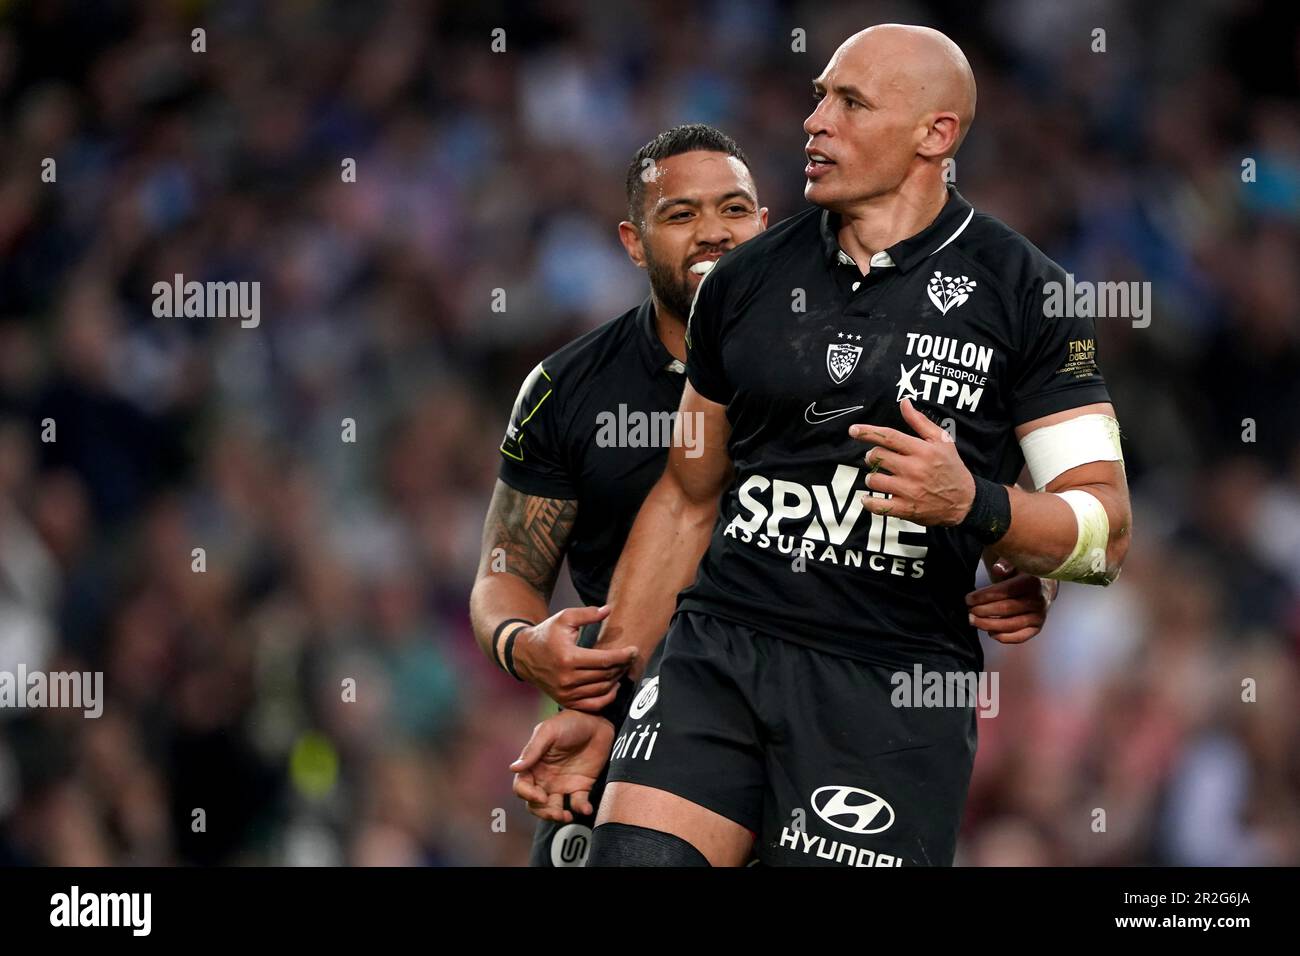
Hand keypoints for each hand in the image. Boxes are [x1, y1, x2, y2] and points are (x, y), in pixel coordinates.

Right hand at [509, 709, 616, 822]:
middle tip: (555, 812)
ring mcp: (562, 784)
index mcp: (533, 765)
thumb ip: (533, 750)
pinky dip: (580, 809)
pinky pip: (578, 803)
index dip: (527, 795)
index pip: (522, 787)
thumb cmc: (569, 722)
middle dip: (542, 812)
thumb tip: (513, 768)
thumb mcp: (548, 731)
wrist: (597, 722)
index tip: (540, 797)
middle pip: (535, 804)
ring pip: (553, 808)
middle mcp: (545, 778)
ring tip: (566, 816)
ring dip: (557, 816)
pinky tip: (585, 809)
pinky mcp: (581, 787)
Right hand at [514, 605, 636, 711]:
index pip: (604, 660)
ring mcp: (566, 693)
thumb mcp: (564, 618)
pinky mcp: (565, 701)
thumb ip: (587, 614)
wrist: (524, 655)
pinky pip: (593, 705)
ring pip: (602, 690)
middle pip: (605, 675)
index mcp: (568, 657)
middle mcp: (567, 679)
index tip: (634, 650)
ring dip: (617, 680)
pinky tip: (614, 686)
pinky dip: (607, 697)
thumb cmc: (546, 634)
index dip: (623, 655)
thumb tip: (608, 610)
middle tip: (630, 658)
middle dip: (622, 666)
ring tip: (622, 668)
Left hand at [850, 398, 975, 526]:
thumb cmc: (951, 467)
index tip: (853, 430)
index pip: (889, 437)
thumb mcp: (942, 441)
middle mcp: (914, 469)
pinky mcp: (907, 509)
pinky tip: (869, 498)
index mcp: (922, 450)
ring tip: (879, 478)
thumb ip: (920, 421)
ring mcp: (909, 490)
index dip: (868, 432)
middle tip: (877, 459)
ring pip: (874, 480)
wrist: (965, 501)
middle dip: (872, 456)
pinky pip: (878, 505)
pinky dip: (869, 502)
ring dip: (871, 478)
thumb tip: (904, 402)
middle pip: (878, 457)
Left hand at [965, 557, 1057, 643]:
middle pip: (1005, 609)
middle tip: (968, 612)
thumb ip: (1005, 565)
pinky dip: (1003, 637)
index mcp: (1031, 582)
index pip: (1004, 591)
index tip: (968, 599)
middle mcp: (1037, 600)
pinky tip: (990, 633)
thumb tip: (998, 569)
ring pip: (1010, 625)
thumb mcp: (1014, 565)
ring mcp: (1038, 616)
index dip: (983, 596)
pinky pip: (1019, 637)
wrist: (1042, 588)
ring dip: (989, 625)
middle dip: (983, 611)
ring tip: (974, 621)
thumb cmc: (1021, 575)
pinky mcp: (1036, 628)